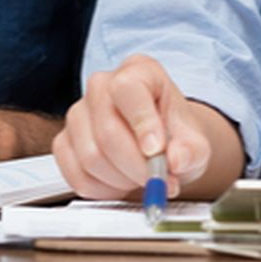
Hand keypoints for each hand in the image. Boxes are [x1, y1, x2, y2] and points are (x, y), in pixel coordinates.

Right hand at [53, 53, 240, 199]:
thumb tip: (177, 160)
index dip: (141, 122)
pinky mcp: (64, 141)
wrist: (160, 149)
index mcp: (138, 72)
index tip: (156, 151)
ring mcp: (78, 113)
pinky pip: (75, 173)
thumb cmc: (175, 137)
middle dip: (135, 166)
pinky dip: (102, 190)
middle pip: (107, 130)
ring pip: (90, 156)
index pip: (127, 88)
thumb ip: (192, 150)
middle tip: (158, 181)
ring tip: (140, 178)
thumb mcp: (196, 142)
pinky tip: (119, 183)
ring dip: (120, 180)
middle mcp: (101, 86)